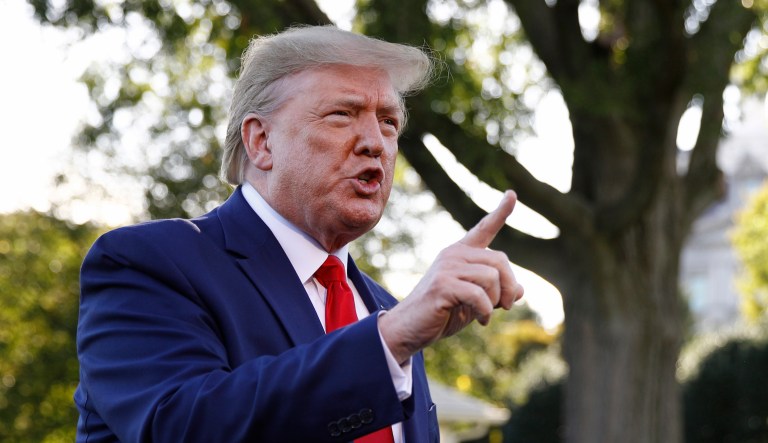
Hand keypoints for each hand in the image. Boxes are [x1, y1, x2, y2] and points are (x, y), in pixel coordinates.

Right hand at [379, 190, 524, 363]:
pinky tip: (480, 321)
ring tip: (485, 315)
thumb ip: (495, 293)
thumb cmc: (442, 315)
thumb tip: (521, 290)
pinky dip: (485, 312)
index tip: (512, 194)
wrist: (409, 329)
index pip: (484, 229)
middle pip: (500, 261)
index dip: (501, 212)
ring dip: (495, 301)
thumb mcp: (475, 303)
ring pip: (492, 277)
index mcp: (461, 254)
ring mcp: (447, 267)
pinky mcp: (443, 284)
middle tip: (505, 307)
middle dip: (509, 287)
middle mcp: (453, 254)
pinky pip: (479, 295)